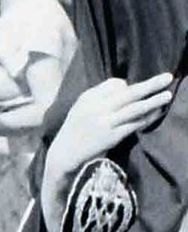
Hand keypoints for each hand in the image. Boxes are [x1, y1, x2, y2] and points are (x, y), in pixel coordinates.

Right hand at [42, 72, 175, 228]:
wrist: (63, 154)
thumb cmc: (75, 131)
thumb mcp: (81, 108)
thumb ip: (99, 96)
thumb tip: (126, 85)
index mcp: (87, 98)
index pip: (114, 84)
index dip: (129, 85)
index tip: (138, 90)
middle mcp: (96, 108)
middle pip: (128, 93)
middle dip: (150, 85)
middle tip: (167, 77)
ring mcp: (103, 122)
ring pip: (134, 108)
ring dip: (153, 101)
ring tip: (168, 95)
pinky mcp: (110, 136)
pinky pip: (132, 125)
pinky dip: (145, 119)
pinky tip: (155, 115)